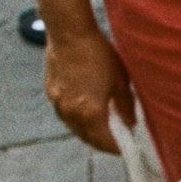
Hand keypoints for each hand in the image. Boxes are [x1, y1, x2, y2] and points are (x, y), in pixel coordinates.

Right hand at [40, 23, 135, 154]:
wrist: (69, 32)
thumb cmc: (98, 54)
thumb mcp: (121, 82)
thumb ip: (126, 107)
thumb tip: (130, 124)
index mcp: (89, 113)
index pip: (104, 142)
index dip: (117, 148)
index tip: (128, 149)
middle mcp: (70, 112)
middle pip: (87, 138)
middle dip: (102, 143)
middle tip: (116, 141)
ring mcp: (57, 102)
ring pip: (74, 127)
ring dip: (88, 131)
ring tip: (103, 127)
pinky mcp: (49, 90)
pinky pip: (64, 113)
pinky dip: (77, 118)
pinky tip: (86, 110)